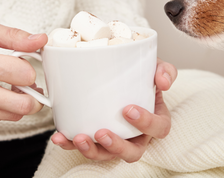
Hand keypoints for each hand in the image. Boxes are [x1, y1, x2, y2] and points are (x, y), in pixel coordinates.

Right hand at [0, 20, 47, 127]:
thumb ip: (15, 35)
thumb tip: (40, 40)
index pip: (24, 74)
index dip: (30, 69)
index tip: (25, 66)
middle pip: (24, 103)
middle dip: (34, 93)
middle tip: (29, 84)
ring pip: (16, 114)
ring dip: (21, 102)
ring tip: (15, 89)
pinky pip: (3, 120)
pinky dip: (7, 109)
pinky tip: (0, 96)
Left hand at [51, 58, 176, 162]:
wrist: (124, 77)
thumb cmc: (142, 78)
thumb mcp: (155, 69)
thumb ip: (163, 71)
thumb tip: (163, 82)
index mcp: (155, 119)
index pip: (159, 128)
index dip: (146, 123)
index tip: (128, 110)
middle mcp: (138, 135)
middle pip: (132, 151)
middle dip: (116, 146)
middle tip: (101, 133)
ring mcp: (117, 140)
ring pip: (108, 155)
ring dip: (91, 151)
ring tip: (78, 138)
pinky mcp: (98, 140)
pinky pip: (86, 147)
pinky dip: (71, 144)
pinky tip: (60, 137)